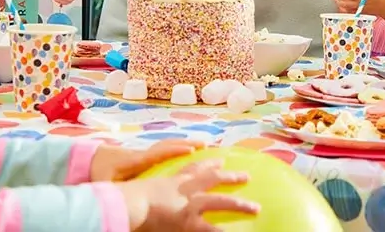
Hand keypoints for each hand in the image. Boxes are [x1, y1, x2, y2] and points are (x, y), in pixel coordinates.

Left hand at [91, 139, 204, 182]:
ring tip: (202, 145)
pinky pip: (164, 150)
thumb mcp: (105, 184)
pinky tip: (187, 153)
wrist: (87, 159)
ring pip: (167, 145)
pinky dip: (177, 148)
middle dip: (187, 143)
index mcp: (136, 160)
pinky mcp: (144, 157)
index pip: (159, 153)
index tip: (191, 151)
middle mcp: (143, 154)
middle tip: (205, 144)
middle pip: (168, 145)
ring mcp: (144, 153)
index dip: (175, 151)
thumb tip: (126, 198)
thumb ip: (117, 190)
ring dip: (184, 144)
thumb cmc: (97, 173)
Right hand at [119, 159, 258, 231]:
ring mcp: (191, 206)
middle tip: (247, 176)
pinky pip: (212, 230)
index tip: (221, 160)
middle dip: (230, 177)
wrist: (130, 205)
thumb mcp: (143, 190)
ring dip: (240, 205)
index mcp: (174, 181)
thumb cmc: (129, 199)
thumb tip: (158, 197)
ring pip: (222, 202)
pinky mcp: (190, 223)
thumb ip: (154, 192)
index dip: (209, 164)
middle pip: (213, 180)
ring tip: (256, 208)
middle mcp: (186, 190)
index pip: (195, 169)